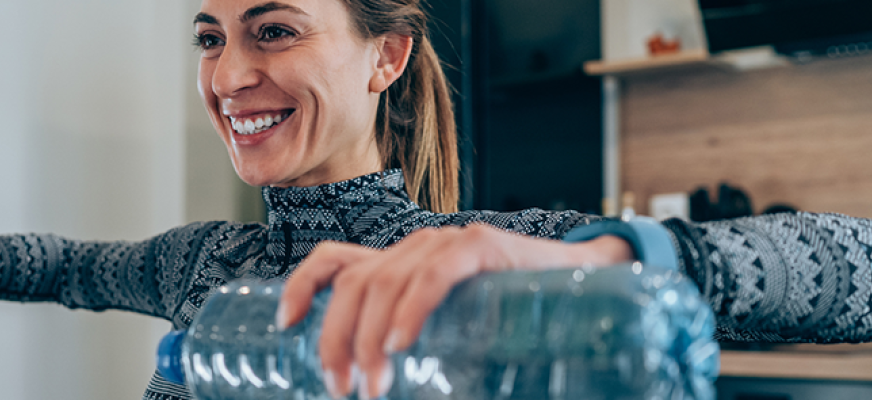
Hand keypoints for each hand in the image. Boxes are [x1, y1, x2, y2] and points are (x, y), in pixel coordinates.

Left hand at [276, 224, 632, 398]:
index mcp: (401, 264)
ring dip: (369, 338)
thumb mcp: (452, 330)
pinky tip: (400, 344)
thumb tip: (378, 387)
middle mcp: (416, 247)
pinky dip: (411, 309)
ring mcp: (448, 243)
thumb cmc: (514, 312)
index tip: (285, 324)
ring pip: (385, 281)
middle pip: (353, 282)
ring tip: (373, 385)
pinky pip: (434, 274)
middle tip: (339, 386)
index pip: (334, 260)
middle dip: (335, 338)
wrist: (586, 280)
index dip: (302, 285)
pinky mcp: (482, 246)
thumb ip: (416, 343)